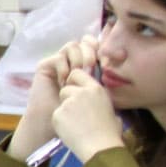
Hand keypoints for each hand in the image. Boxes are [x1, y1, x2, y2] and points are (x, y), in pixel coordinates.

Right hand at [17, 34, 99, 157]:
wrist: (52, 125)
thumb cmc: (76, 114)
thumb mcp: (95, 93)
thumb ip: (105, 76)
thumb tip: (120, 58)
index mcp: (86, 65)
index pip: (96, 45)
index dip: (102, 50)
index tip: (107, 64)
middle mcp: (72, 61)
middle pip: (85, 41)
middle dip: (91, 53)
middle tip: (92, 69)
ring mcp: (59, 63)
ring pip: (72, 46)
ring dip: (77, 60)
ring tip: (77, 76)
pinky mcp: (45, 66)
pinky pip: (58, 57)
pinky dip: (63, 68)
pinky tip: (63, 82)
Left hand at [51, 70, 125, 159]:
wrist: (100, 148)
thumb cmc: (109, 133)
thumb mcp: (111, 110)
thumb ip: (101, 101)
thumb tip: (98, 102)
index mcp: (96, 89)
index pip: (77, 73)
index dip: (74, 82)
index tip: (75, 92)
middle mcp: (81, 92)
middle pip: (66, 88)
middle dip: (68, 98)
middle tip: (76, 113)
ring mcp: (68, 103)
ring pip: (60, 102)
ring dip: (65, 110)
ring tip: (76, 124)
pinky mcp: (58, 114)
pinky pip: (56, 115)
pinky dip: (61, 123)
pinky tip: (71, 131)